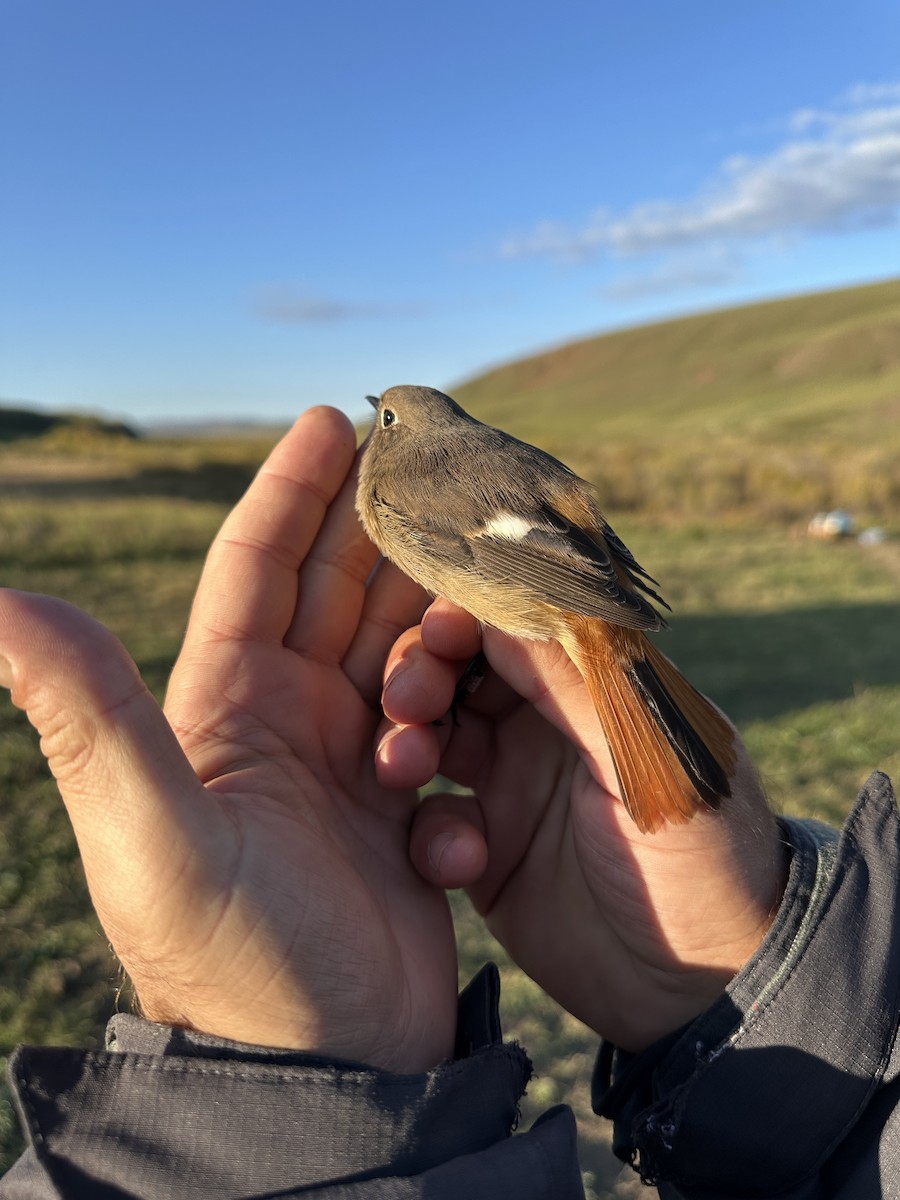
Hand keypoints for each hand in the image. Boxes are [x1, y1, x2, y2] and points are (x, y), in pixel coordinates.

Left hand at [0, 408, 457, 1072]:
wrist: (321, 1068)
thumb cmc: (233, 959)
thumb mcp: (153, 835)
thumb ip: (91, 716)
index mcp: (224, 707)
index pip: (255, 570)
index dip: (290, 491)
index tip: (333, 419)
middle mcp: (284, 720)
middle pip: (335, 589)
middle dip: (376, 520)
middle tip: (431, 455)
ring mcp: (348, 760)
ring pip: (395, 640)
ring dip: (431, 597)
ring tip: (481, 551)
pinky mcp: (405, 802)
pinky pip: (442, 709)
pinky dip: (465, 675)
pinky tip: (500, 650)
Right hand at [377, 601, 786, 1051]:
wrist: (705, 991)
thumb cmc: (706, 857)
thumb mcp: (645, 761)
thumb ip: (574, 684)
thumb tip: (506, 602)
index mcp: (591, 685)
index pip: (514, 622)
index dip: (468, 614)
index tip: (439, 630)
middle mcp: (544, 724)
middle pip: (455, 669)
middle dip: (419, 673)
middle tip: (407, 701)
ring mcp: (509, 785)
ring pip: (429, 736)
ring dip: (404, 742)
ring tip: (403, 769)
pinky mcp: (484, 851)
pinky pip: (429, 821)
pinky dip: (429, 832)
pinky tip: (460, 861)